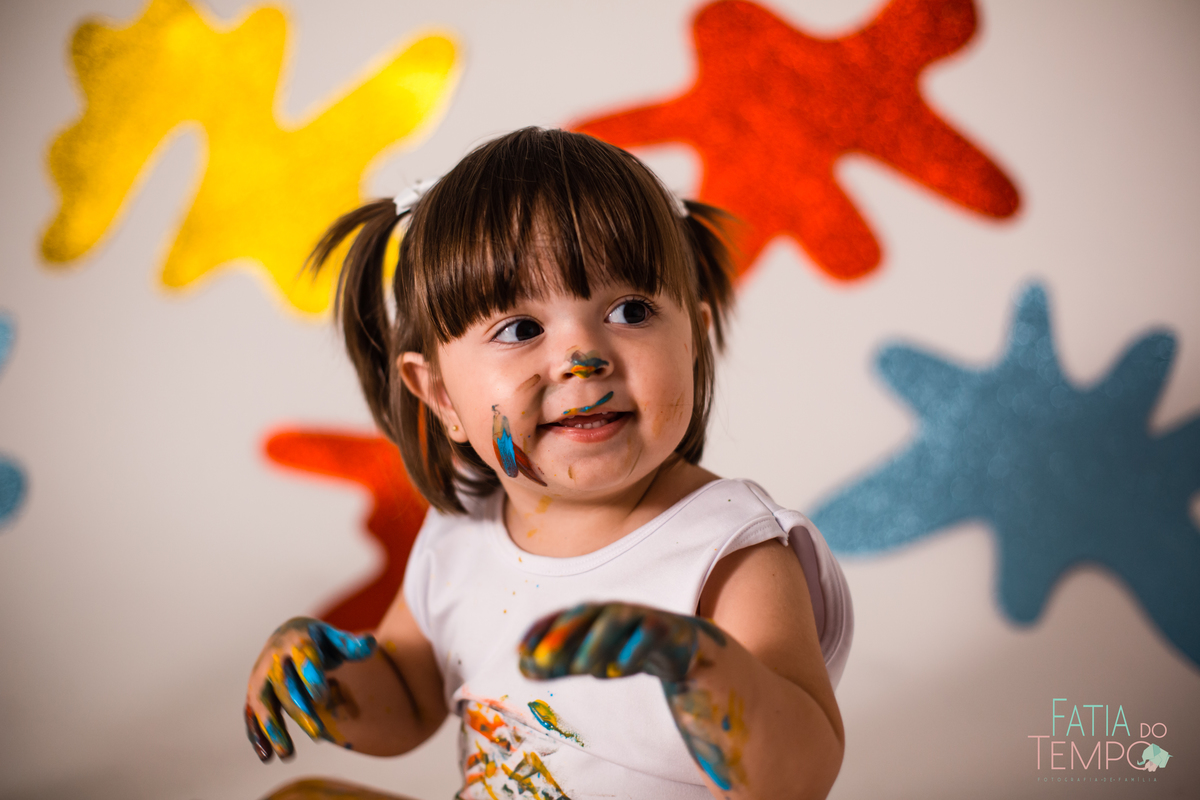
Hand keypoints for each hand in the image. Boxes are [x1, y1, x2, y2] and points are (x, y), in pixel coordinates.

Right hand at [244, 617, 375, 761]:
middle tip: (317, 734)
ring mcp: (261, 676)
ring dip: (272, 729)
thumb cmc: (319, 642)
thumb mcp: (336, 638)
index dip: (312, 678)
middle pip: (285, 686)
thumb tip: (370, 643)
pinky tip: (266, 756)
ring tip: (287, 754)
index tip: (323, 698)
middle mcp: (275, 658)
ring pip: (262, 703)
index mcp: (298, 640)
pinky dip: (256, 735)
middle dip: (299, 711)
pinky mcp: (255, 692)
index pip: (304, 658)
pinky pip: (251, 714)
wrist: (287, 635)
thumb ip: (352, 645)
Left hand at [517, 602, 725, 684]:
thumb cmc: (625, 648)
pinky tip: (615, 671)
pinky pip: (646, 634)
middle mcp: (609, 610)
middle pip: (583, 615)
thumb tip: (523, 669)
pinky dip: (630, 652)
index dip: (538, 632)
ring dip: (594, 644)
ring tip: (579, 670)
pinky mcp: (663, 627)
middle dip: (560, 635)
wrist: (677, 648)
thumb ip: (559, 664)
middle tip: (540, 659)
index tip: (519, 652)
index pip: (559, 618)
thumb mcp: (590, 658)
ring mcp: (637, 615)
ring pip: (613, 622)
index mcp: (589, 615)